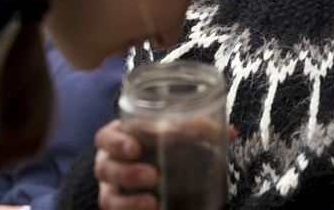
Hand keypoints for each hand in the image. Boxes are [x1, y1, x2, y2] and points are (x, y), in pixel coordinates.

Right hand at [93, 120, 238, 209]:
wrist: (155, 177)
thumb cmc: (163, 146)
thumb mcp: (176, 134)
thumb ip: (198, 130)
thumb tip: (229, 133)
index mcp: (120, 137)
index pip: (109, 136)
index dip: (117, 141)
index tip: (136, 147)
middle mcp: (110, 163)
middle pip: (105, 166)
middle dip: (126, 172)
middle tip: (152, 175)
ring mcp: (113, 190)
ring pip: (108, 196)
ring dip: (128, 201)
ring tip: (153, 201)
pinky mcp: (119, 207)